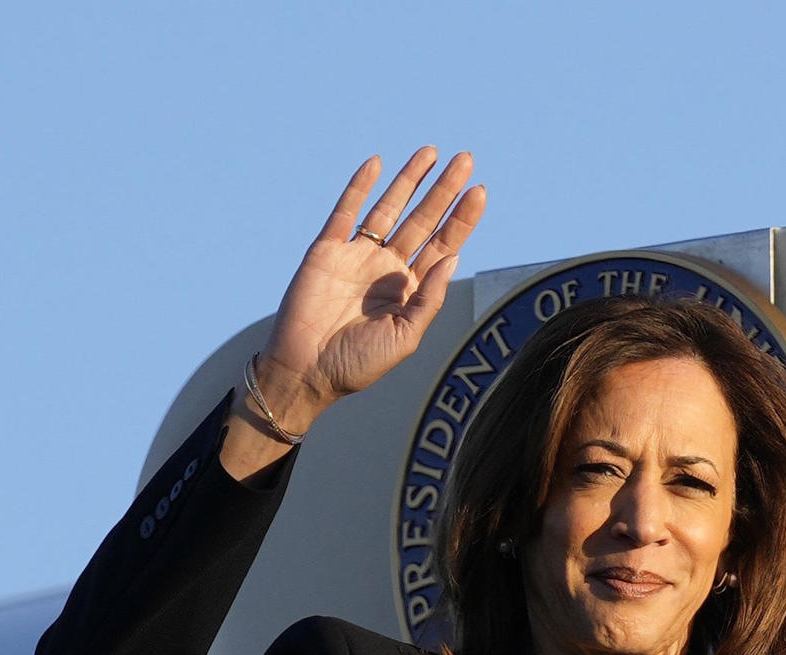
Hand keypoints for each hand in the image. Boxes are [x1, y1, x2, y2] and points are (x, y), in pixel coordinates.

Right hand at [259, 148, 486, 421]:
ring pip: (389, 209)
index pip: (442, 246)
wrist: (306, 371)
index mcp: (409, 289)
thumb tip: (454, 256)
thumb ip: (429, 298)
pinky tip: (378, 164)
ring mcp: (357, 256)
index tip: (479, 192)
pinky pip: (345, 212)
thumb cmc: (357, 364)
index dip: (461, 219)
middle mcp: (386, 268)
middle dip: (443, 190)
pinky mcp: (327, 250)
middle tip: (465, 160)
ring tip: (432, 153)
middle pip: (422, 220)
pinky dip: (360, 187)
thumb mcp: (405, 337)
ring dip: (409, 180)